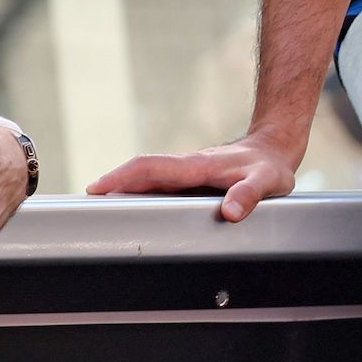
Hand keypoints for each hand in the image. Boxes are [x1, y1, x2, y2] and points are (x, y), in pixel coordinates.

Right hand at [86, 128, 302, 223]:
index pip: (152, 168)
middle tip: (86, 202)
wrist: (274, 148)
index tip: (99, 187)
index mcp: (198, 166)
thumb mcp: (267, 182)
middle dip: (113, 182)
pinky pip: (159, 183)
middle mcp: (188, 166)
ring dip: (123, 187)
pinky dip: (139, 191)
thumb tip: (230, 212)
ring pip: (148, 177)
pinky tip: (131, 207)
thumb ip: (249, 195)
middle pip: (142, 171)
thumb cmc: (270, 167)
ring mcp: (187, 171)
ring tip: (99, 209)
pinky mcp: (190, 178)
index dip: (124, 177)